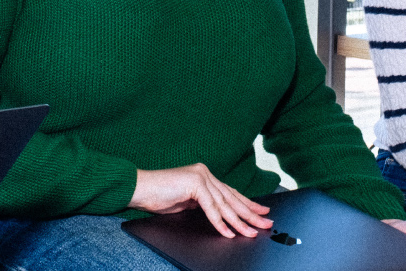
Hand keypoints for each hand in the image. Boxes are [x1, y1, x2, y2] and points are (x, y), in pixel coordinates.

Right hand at [129, 164, 271, 238]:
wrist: (139, 188)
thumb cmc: (158, 195)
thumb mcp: (186, 201)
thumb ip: (202, 203)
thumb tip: (219, 216)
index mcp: (204, 175)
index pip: (230, 192)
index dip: (247, 203)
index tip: (261, 211)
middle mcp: (204, 173)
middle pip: (231, 197)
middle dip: (250, 213)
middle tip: (265, 223)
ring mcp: (200, 176)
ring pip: (224, 204)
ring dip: (239, 221)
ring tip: (251, 232)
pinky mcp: (194, 184)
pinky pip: (211, 208)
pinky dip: (220, 222)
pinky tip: (229, 232)